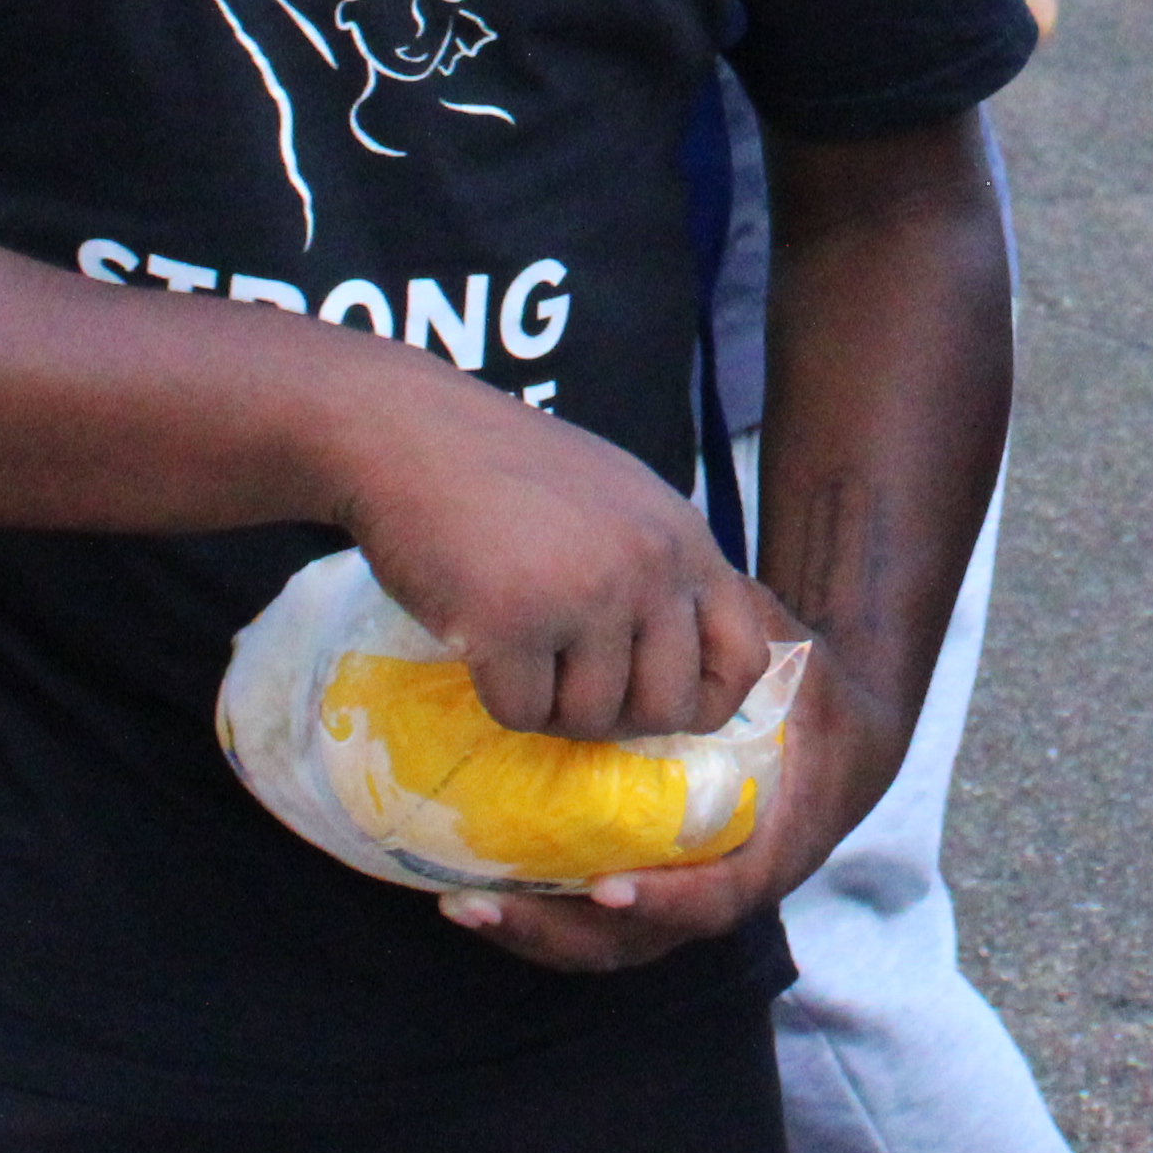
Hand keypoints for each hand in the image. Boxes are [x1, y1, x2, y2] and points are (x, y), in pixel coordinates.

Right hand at [321, 373, 783, 748]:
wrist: (409, 433)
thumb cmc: (508, 471)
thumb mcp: (622, 502)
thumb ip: (661, 572)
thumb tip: (687, 676)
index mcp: (684, 537)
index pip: (743, 655)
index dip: (706, 702)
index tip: (656, 706)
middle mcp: (649, 566)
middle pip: (666, 706)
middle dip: (615, 716)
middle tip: (568, 682)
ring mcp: (584, 594)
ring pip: (591, 719)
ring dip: (550, 703)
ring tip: (519, 645)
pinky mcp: (510, 623)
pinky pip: (522, 714)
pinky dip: (497, 696)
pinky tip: (479, 639)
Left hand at [439, 620, 882, 976]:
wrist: (838, 746)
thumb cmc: (813, 703)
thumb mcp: (798, 671)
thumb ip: (752, 647)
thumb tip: (701, 591)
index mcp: (767, 851)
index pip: (717, 899)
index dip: (666, 900)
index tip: (609, 886)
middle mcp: (715, 889)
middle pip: (634, 942)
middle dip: (557, 931)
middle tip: (488, 904)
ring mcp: (672, 897)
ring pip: (598, 942)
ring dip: (529, 930)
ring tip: (460, 904)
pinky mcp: (640, 885)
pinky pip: (582, 921)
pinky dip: (531, 911)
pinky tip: (466, 888)